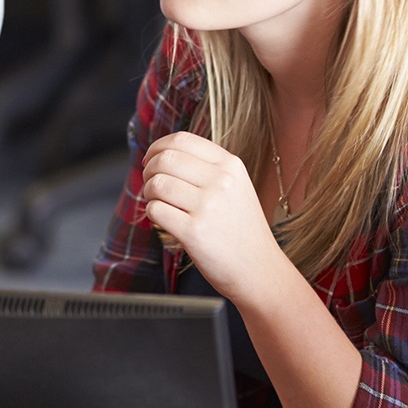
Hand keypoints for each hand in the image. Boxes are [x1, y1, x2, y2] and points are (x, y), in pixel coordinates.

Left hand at [140, 131, 293, 304]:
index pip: (182, 140)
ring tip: (158, 203)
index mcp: (230, 165)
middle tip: (151, 184)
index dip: (157, 147)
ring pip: (157, 183)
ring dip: (149, 193)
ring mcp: (208, 206)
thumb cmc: (242, 230)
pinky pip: (155, 210)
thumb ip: (207, 168)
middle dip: (149, 170)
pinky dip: (152, 214)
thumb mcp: (236, 187)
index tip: (151, 159)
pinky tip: (163, 220)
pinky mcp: (194, 232)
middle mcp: (221, 181)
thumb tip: (164, 154)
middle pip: (165, 159)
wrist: (258, 268)